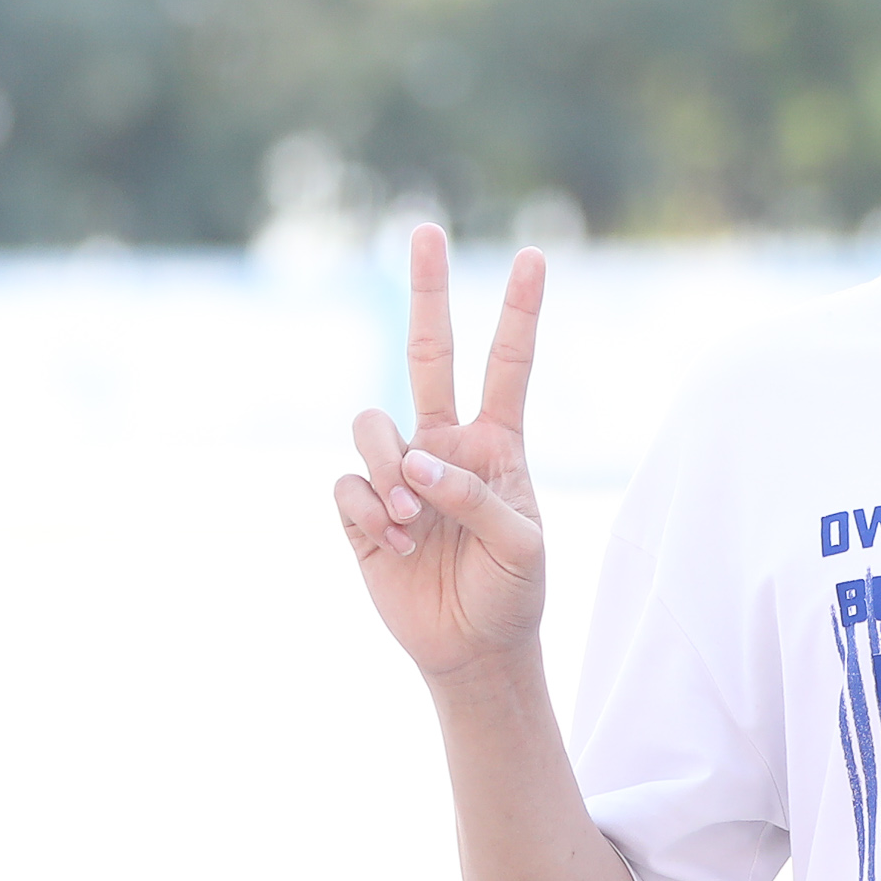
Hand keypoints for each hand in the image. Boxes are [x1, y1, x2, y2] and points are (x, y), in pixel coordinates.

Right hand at [335, 226, 547, 681]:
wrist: (473, 649)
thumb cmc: (513, 592)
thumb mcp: (521, 547)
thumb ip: (476, 498)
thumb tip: (415, 465)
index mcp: (498, 443)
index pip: (510, 364)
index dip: (520, 311)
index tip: (534, 256)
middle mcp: (445, 444)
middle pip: (429, 353)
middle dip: (428, 291)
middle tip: (426, 231)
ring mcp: (399, 474)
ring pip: (372, 424)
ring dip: (385, 465)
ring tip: (405, 516)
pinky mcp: (361, 511)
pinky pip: (346, 485)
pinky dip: (366, 509)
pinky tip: (390, 542)